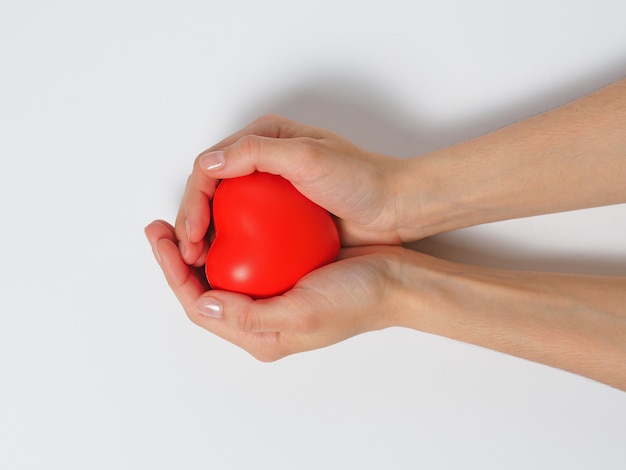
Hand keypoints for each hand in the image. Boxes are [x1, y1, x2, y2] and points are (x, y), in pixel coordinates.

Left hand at [145, 220, 405, 359]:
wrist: (395, 281)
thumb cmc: (356, 300)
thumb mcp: (303, 312)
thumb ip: (251, 315)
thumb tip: (204, 304)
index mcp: (259, 336)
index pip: (200, 306)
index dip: (173, 273)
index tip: (161, 239)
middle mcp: (260, 319)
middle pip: (203, 291)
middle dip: (176, 260)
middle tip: (160, 228)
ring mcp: (271, 296)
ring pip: (221, 274)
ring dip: (198, 249)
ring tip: (184, 222)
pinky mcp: (284, 275)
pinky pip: (245, 259)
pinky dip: (229, 240)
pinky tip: (226, 219)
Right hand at [175, 114, 409, 266]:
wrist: (395, 206)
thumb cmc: (360, 179)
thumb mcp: (309, 158)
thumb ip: (256, 153)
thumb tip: (207, 165)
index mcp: (263, 139)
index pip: (209, 166)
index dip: (193, 200)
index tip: (192, 234)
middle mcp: (261, 162)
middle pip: (211, 189)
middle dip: (193, 220)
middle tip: (188, 254)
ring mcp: (271, 192)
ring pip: (224, 212)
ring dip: (208, 236)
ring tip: (200, 263)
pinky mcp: (281, 217)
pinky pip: (247, 229)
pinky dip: (233, 244)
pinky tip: (227, 264)